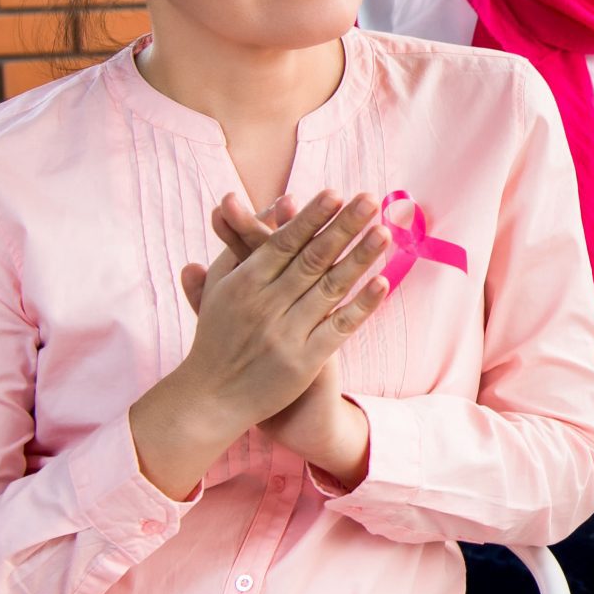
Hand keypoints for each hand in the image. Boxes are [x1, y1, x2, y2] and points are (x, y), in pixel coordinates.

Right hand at [174, 191, 392, 433]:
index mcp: (243, 284)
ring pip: (329, 289)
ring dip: (359, 258)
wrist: (209, 399)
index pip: (283, 243)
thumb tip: (275, 204)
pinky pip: (338, 328)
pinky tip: (383, 283)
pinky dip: (361, 305)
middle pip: (311, 259)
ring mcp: (286, 334)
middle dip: (342, 227)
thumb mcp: (219, 287)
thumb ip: (243, 245)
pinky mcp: (304, 361)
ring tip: (384, 232)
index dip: (311, 218)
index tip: (336, 193)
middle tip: (370, 199)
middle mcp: (265, 305)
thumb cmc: (217, 334)